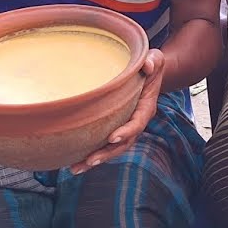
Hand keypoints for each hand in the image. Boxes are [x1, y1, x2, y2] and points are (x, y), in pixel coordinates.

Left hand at [71, 49, 165, 173]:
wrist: (147, 74)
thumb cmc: (149, 66)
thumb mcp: (155, 59)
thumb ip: (153, 61)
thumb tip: (147, 65)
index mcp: (145, 109)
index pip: (137, 123)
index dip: (126, 132)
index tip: (113, 138)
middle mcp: (135, 122)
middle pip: (123, 143)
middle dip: (107, 153)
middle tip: (90, 160)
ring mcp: (124, 127)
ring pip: (111, 149)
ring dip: (94, 160)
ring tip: (75, 168)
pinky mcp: (114, 128)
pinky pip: (102, 144)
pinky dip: (89, 153)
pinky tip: (72, 161)